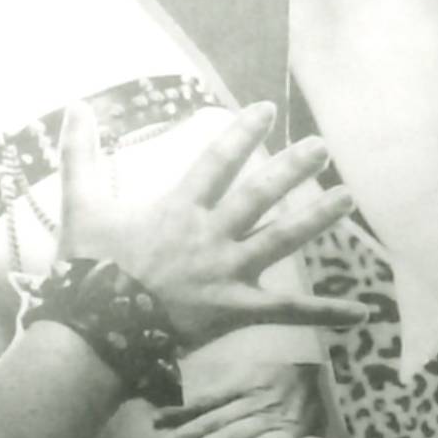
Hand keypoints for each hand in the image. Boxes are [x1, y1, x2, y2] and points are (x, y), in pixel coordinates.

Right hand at [58, 99, 347, 349]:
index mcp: (179, 209)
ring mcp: (227, 273)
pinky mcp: (237, 310)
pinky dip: (326, 313)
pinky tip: (363, 313)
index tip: (266, 109)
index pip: (217, 161)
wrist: (94, 330)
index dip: (241, 133)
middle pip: (260, 194)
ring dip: (317, 219)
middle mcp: (210, 236)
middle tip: (323, 146)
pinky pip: (289, 312)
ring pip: (281, 240)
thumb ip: (80, 155)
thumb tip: (74, 107)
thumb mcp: (81, 206)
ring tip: (348, 198)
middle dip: (293, 167)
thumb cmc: (87, 270)